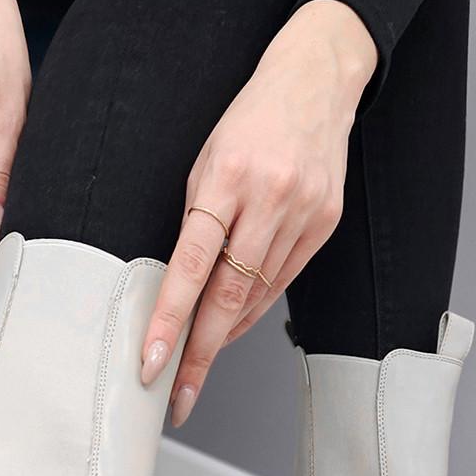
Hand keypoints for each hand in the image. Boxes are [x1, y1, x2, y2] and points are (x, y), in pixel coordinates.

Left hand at [139, 0, 376, 425]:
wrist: (318, 80)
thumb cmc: (250, 116)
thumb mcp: (206, 155)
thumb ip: (197, 217)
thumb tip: (181, 284)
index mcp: (227, 176)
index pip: (191, 264)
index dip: (169, 318)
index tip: (150, 360)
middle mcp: (269, 199)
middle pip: (228, 296)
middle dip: (198, 354)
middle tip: (176, 396)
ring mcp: (303, 214)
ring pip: (256, 296)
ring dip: (223, 339)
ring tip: (195, 371)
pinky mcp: (325, 224)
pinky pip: (282, 281)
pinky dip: (253, 309)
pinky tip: (232, 330)